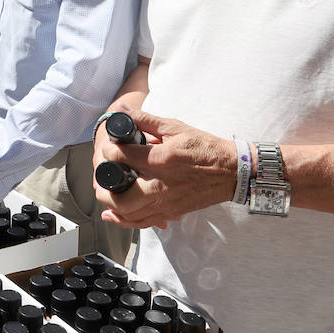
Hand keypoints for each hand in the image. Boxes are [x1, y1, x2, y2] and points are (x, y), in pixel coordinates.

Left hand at [92, 106, 236, 229]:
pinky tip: (114, 214)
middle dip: (104, 187)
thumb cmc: (205, 148)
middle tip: (101, 175)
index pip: (125, 158)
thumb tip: (123, 111)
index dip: (110, 152)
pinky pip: (144, 222)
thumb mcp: (176, 128)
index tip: (108, 148)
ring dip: (111, 204)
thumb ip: (146, 120)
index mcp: (163, 160)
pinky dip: (126, 220)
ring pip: (130, 213)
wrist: (232, 171)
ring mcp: (167, 202)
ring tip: (104, 193)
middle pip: (122, 196)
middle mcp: (163, 185)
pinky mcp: (172, 211)